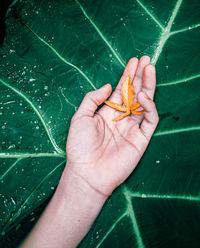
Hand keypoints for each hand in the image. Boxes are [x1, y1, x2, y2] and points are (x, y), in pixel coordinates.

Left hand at [65, 56, 158, 196]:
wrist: (87, 172)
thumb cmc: (80, 147)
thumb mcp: (80, 117)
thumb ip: (92, 99)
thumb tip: (108, 86)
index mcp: (108, 113)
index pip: (122, 91)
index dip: (128, 76)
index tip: (133, 61)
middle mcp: (122, 119)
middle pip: (135, 94)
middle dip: (140, 76)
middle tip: (145, 60)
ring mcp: (132, 128)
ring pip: (145, 104)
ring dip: (148, 86)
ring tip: (149, 68)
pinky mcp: (141, 139)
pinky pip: (150, 120)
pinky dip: (149, 107)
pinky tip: (143, 96)